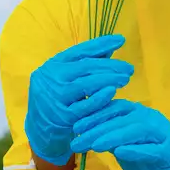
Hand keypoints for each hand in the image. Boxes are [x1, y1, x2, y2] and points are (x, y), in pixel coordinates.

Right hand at [24, 36, 132, 165]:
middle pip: (86, 66)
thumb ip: (86, 64)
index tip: (121, 40)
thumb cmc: (58, 100)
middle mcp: (51, 77)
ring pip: (86, 84)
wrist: (40, 129)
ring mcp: (56, 97)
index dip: (101, 44)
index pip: (80, 50)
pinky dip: (100, 98)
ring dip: (109, 79)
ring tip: (125, 78)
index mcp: (53, 65)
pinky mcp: (63, 116)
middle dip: (111, 66)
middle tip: (129, 68)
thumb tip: (111, 48)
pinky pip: (85, 106)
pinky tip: (112, 93)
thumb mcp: (66, 78)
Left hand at [71, 99, 169, 169]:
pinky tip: (119, 153)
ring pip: (138, 131)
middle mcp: (153, 119)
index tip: (76, 127)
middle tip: (79, 140)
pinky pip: (153, 150)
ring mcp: (164, 135)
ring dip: (114, 137)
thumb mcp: (122, 144)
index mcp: (141, 113)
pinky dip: (136, 150)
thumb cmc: (142, 160)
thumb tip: (80, 129)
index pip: (116, 108)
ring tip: (95, 145)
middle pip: (124, 119)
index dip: (96, 115)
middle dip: (99, 128)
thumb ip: (108, 134)